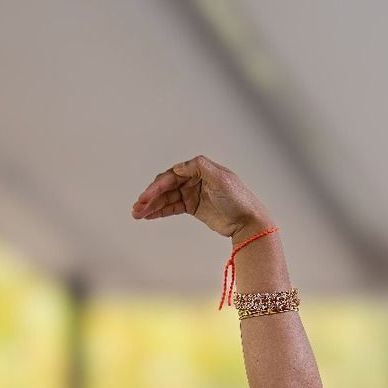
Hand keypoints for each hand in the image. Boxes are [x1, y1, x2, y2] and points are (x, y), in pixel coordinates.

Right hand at [130, 155, 268, 241]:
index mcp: (199, 169)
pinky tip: (149, 216)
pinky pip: (173, 207)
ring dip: (152, 205)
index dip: (157, 187)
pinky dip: (160, 211)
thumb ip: (200, 167)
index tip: (146, 198)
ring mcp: (192, 193)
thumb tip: (180, 165)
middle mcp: (193, 179)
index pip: (171, 176)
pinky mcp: (193, 207)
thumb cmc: (239, 199)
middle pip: (166, 187)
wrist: (249, 222)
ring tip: (138, 214)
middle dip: (150, 197)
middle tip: (137, 208)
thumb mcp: (221, 178)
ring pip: (167, 198)